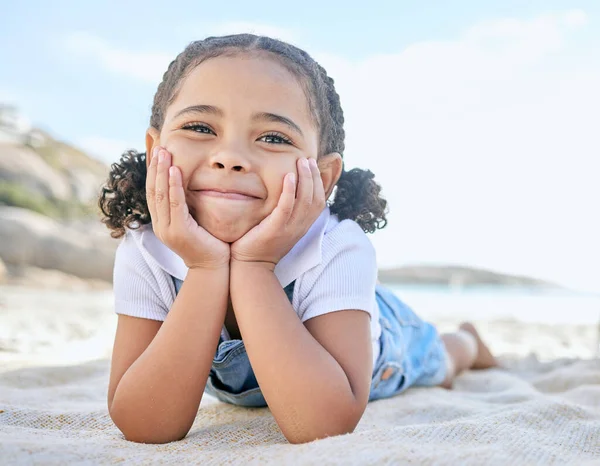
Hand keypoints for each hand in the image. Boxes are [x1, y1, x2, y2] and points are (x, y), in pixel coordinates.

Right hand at [146, 147, 229, 268]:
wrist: (215, 269)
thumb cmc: (210, 244)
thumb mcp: (196, 222)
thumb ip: (189, 207)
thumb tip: (193, 188)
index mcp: (162, 222)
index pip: (153, 192)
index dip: (154, 172)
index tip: (158, 153)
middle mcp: (160, 225)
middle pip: (153, 190)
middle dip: (155, 167)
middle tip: (159, 147)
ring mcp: (168, 229)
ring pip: (160, 194)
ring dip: (162, 171)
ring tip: (164, 153)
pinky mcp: (179, 231)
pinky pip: (175, 203)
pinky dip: (174, 185)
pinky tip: (176, 170)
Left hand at [231, 157, 324, 267]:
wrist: (250, 266)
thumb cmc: (260, 244)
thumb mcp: (279, 227)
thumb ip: (285, 212)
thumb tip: (285, 193)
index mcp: (302, 226)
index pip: (319, 202)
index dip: (319, 182)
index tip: (313, 166)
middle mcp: (300, 227)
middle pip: (315, 198)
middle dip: (314, 176)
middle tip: (307, 159)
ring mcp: (289, 229)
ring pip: (304, 200)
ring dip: (305, 178)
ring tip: (301, 162)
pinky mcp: (275, 229)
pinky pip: (286, 207)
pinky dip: (290, 191)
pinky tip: (288, 176)